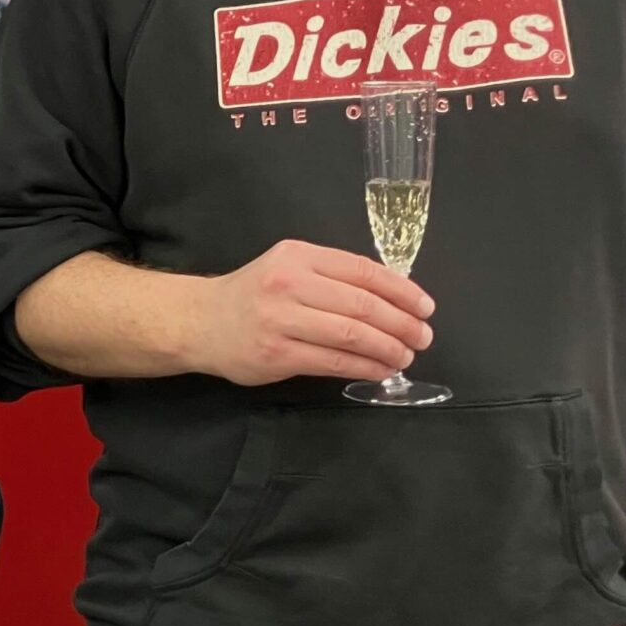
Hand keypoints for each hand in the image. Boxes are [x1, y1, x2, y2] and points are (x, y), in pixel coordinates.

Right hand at [190, 240, 434, 386]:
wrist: (200, 322)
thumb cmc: (253, 296)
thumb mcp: (288, 269)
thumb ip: (332, 277)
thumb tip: (392, 300)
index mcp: (299, 256)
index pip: (363, 270)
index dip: (401, 290)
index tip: (425, 306)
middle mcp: (289, 283)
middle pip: (362, 304)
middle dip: (402, 323)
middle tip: (422, 336)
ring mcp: (280, 319)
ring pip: (351, 334)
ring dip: (388, 347)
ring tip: (405, 355)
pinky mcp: (276, 354)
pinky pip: (333, 361)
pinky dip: (364, 366)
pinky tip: (380, 369)